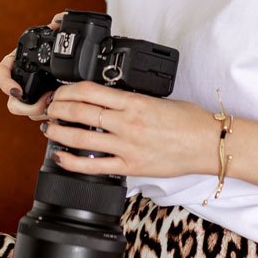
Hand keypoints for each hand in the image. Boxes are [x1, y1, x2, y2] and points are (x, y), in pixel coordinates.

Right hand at [0, 12, 65, 122]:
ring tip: (58, 105)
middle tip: (46, 101)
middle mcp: (19, 81)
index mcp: (17, 62)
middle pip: (12, 103)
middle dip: (27, 107)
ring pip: (26, 113)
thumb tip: (59, 20)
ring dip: (40, 112)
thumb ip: (59, 22)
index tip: (17, 91)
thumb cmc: (60, 44)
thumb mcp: (58, 33)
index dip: (5, 83)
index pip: (0, 73)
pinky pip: (39, 117)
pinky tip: (62, 109)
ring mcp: (30, 96)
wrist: (73, 59)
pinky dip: (50, 115)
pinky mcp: (41, 107)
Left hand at [38, 79, 218, 179]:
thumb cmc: (190, 120)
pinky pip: (93, 166)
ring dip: (59, 131)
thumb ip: (131, 100)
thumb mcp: (157, 100)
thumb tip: (107, 100)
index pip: (90, 91)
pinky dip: (72, 162)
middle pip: (79, 111)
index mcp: (134, 102)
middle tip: (49, 108)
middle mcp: (127, 123)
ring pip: (80, 137)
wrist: (208, 144)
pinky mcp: (130, 167)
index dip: (68, 90)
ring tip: (49, 128)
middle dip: (57, 108)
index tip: (60, 91)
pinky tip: (60, 157)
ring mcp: (127, 147)